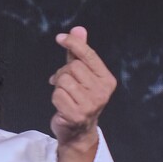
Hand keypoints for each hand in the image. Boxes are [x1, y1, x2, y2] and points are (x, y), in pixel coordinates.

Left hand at [49, 26, 116, 147]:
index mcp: (107, 80)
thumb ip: (80, 53)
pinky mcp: (76, 114)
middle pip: (72, 67)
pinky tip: (62, 105)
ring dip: (58, 86)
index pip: (88, 55)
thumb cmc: (80, 99)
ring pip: (63, 80)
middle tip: (64, 83)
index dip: (73, 44)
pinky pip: (57, 94)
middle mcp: (102, 92)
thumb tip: (78, 29)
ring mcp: (90, 105)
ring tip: (65, 94)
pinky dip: (55, 98)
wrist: (78, 131)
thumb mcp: (83, 75)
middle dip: (63, 73)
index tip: (60, 38)